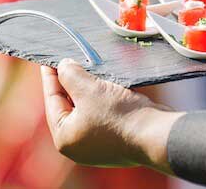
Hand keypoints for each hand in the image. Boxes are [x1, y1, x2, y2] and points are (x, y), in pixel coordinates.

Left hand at [40, 59, 183, 172]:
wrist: (157, 134)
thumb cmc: (119, 115)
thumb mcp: (89, 89)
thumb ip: (70, 75)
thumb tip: (63, 66)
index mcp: (64, 138)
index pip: (52, 100)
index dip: (50, 77)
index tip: (48, 59)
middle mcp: (79, 146)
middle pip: (69, 106)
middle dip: (70, 82)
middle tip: (69, 59)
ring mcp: (98, 145)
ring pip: (87, 109)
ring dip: (88, 89)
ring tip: (87, 67)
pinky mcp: (117, 140)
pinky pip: (103, 114)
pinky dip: (102, 99)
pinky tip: (105, 83)